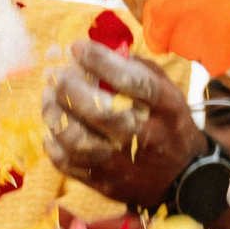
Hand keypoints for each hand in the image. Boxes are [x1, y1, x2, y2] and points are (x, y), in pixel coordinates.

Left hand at [43, 38, 203, 208]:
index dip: (100, 61)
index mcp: (165, 107)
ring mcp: (121, 162)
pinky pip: (66, 162)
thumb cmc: (168, 123)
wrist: (181, 176)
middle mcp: (143, 135)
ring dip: (54, 113)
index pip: (131, 81)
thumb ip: (137, 68)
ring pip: (75, 139)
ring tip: (48, 97)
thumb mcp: (167, 91)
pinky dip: (53, 141)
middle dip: (69, 87)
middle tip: (55, 75)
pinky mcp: (103, 181)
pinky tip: (53, 126)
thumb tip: (101, 47)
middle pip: (98, 110)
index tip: (77, 47)